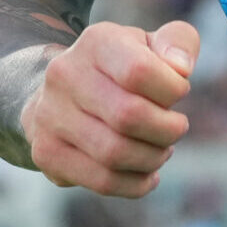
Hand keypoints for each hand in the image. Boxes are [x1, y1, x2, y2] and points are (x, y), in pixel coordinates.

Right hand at [20, 21, 199, 196]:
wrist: (61, 94)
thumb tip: (181, 69)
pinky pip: (101, 181)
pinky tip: (148, 174)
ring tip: (162, 150)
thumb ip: (178, 42)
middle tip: (176, 128)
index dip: (173, 90)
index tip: (179, 91)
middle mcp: (64, 74)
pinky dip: (135, 184)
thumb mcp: (151, 45)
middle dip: (167, 130)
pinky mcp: (46, 153)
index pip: (140, 71)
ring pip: (114, 154)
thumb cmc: (121, 70)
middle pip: (128, 116)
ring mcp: (49, 115)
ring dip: (152, 158)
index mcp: (96, 42)